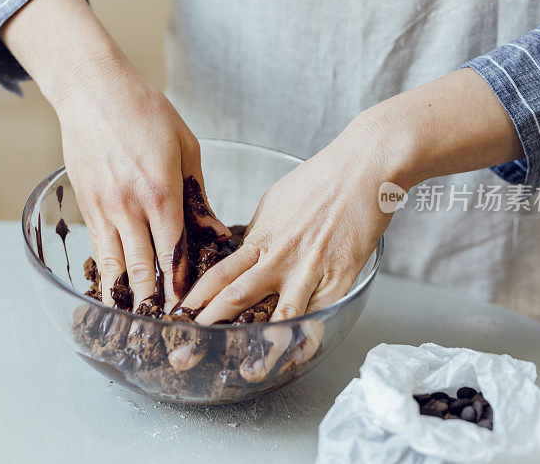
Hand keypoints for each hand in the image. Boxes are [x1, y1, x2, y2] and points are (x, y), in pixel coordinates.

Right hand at [0, 0, 228, 313]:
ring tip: (139, 321)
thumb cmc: (146, 112)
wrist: (93, 90)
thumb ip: (197, 194)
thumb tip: (213, 230)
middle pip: (145, 267)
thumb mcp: (186, 148)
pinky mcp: (85, 204)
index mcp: (161, 192)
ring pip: (117, 263)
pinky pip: (99, 246)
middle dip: (156, 301)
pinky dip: (107, 272)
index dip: (183, 284)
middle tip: (166, 327)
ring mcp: (104, 207)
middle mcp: (130, 205)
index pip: (175, 252)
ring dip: (129, 295)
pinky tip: (114, 289)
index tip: (191, 307)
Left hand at [169, 68, 523, 379]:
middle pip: (236, 299)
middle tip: (185, 352)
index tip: (176, 316)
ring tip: (246, 370)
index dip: (194, 299)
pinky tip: (297, 358)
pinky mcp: (340, 278)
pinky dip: (308, 340)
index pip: (218, 275)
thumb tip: (244, 252)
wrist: (363, 169)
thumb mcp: (274, 204)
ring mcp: (310, 271)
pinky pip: (321, 316)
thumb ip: (258, 234)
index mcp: (260, 239)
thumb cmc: (319, 181)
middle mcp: (279, 259)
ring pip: (280, 317)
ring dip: (261, 348)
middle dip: (207, 328)